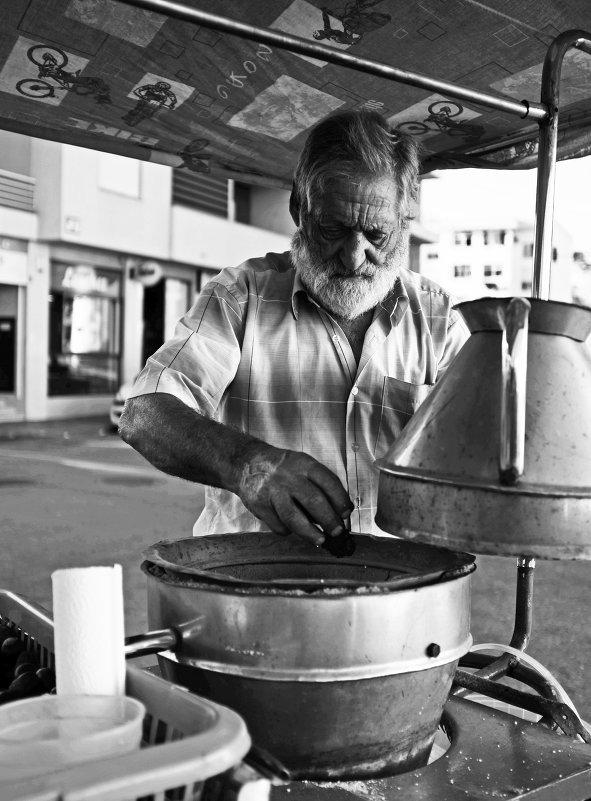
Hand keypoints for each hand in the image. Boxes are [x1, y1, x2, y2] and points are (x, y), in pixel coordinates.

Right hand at [237, 444, 352, 545]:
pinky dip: (288, 530)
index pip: (328, 482)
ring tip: (321, 541)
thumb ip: (320, 484)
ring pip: (294, 517)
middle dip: (329, 520)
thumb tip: (340, 512)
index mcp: (304, 464)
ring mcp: (273, 492)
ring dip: (310, 532)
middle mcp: (289, 477)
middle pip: (313, 501)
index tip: (346, 513)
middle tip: (337, 532)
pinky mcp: (260, 506)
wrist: (247, 462)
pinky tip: (292, 527)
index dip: (340, 500)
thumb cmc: (283, 468)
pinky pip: (278, 525)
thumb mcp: (303, 465)